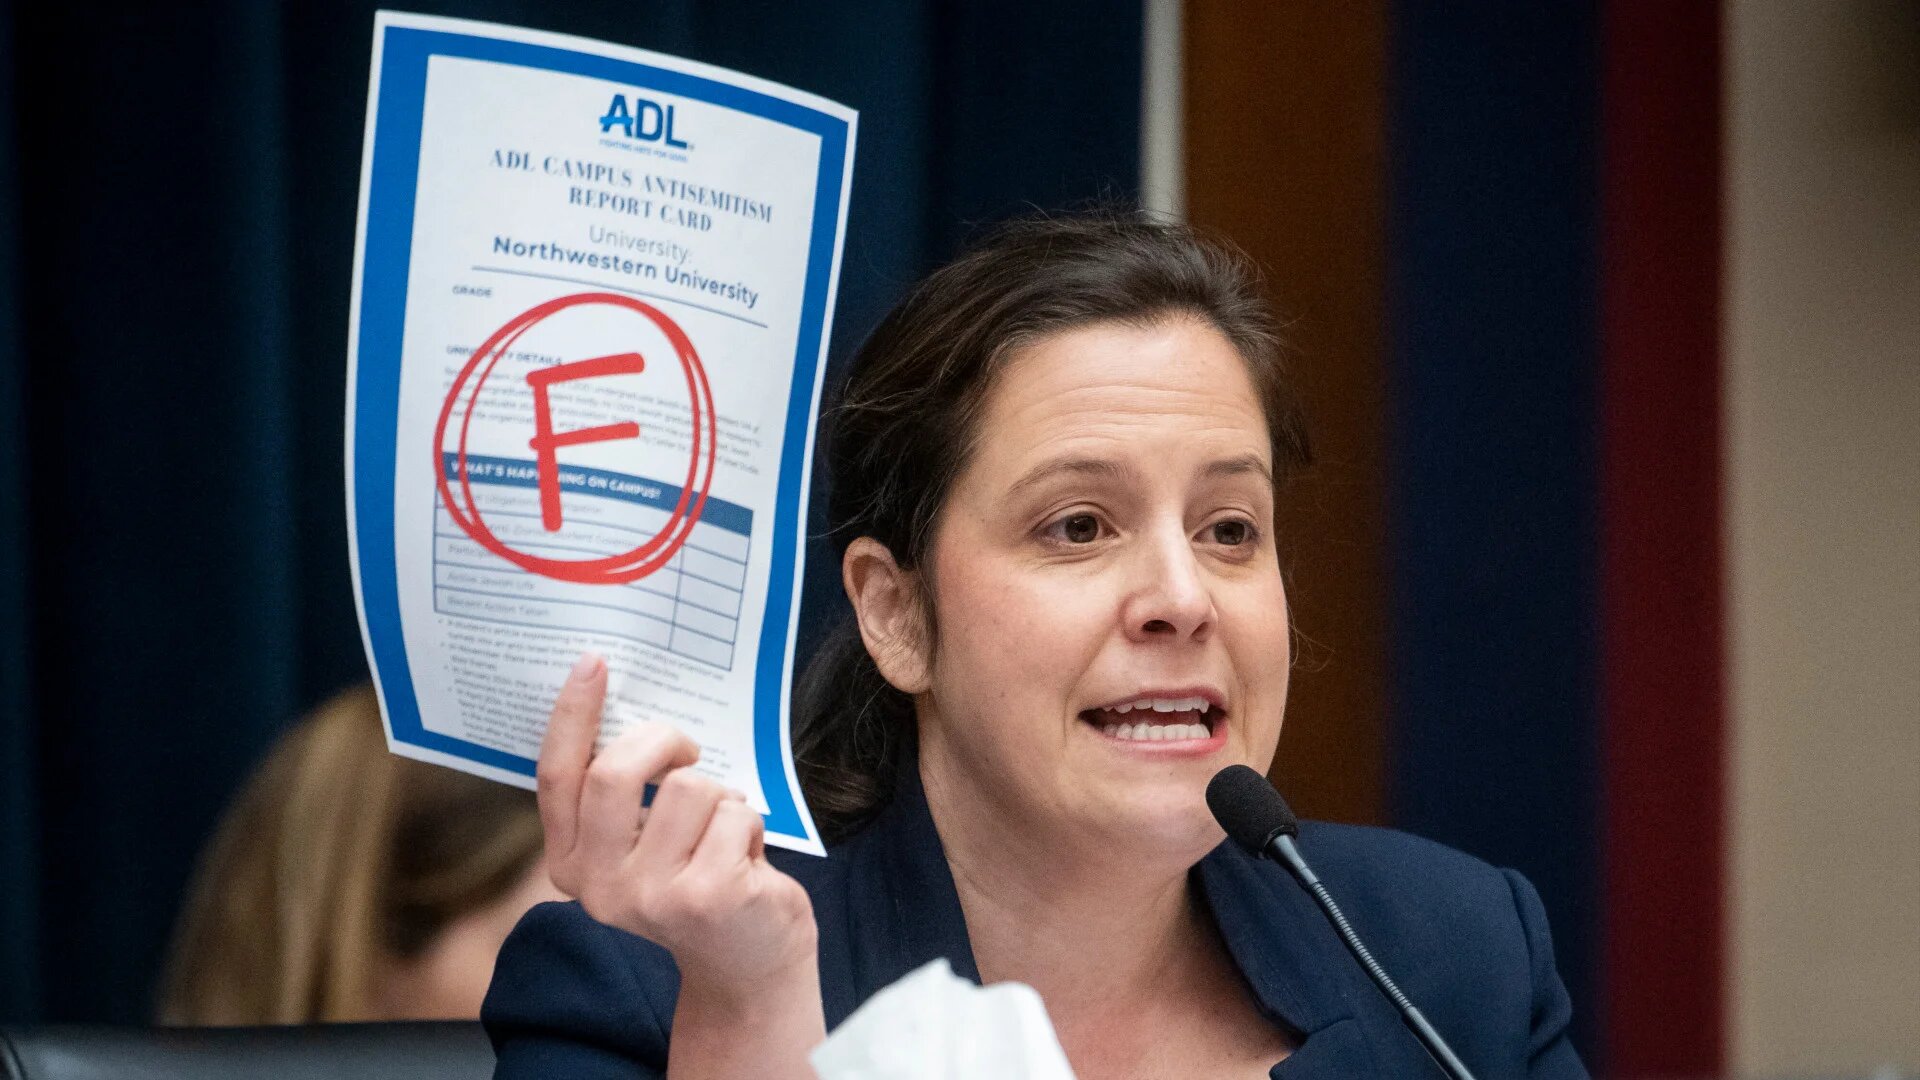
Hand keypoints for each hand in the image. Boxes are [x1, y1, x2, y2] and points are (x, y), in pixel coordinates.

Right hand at [537, 653, 819, 997]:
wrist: (746, 966)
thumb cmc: (697, 883)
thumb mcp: (644, 845)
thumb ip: (626, 797)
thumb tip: (632, 711)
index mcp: (573, 864)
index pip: (558, 777)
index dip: (572, 715)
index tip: (594, 664)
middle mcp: (601, 886)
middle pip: (615, 771)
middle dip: (662, 741)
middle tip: (689, 751)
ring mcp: (652, 895)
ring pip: (689, 787)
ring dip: (721, 796)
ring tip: (723, 833)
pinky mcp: (707, 896)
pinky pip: (733, 813)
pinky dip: (749, 823)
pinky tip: (745, 860)